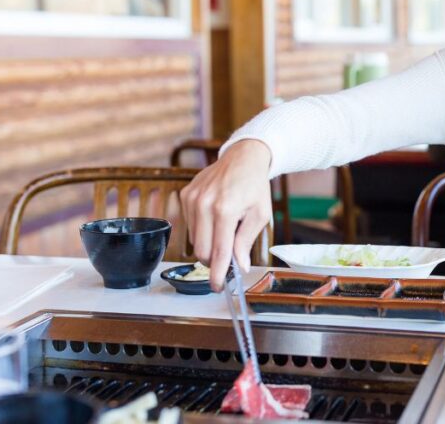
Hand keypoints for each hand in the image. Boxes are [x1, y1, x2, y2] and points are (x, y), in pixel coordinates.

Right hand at [180, 139, 272, 290]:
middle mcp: (203, 204)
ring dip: (209, 242)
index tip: (217, 286)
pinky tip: (215, 215)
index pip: (218, 251)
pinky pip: (190, 225)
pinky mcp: (185, 195)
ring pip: (194, 239)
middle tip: (228, 257)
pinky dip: (202, 228)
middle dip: (213, 260)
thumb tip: (239, 266)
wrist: (243, 158)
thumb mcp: (259, 215)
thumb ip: (245, 241)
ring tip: (226, 226)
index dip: (217, 273)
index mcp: (224, 209)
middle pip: (201, 250)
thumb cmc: (254, 186)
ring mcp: (191, 199)